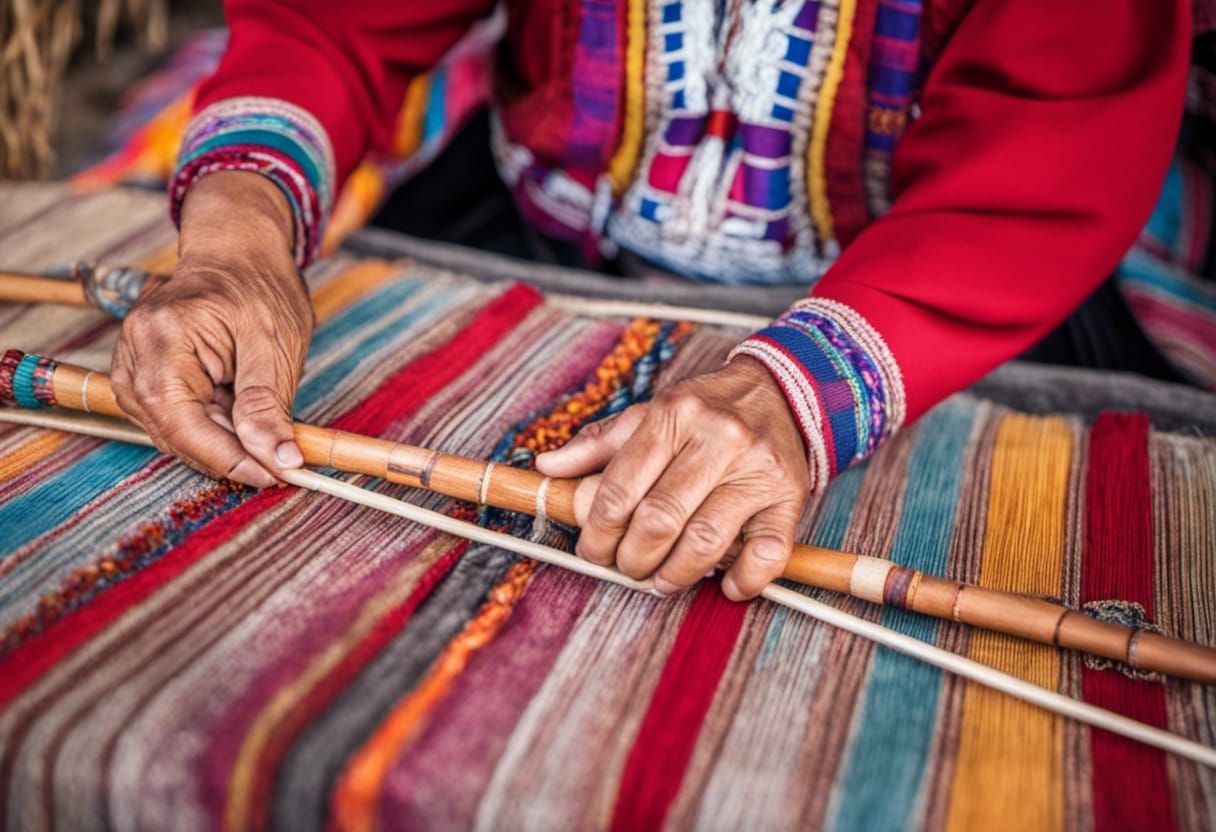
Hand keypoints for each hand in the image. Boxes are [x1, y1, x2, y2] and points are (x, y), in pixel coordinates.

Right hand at [111, 171, 313, 487]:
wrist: (238, 250)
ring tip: (264, 431)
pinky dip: (210, 427)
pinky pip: (174, 418)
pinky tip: (241, 420)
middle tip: (281, 463)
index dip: (229, 460)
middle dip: (229, 455)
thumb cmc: (258, 286)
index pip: (182, 425)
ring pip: (173, 432)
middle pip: (174, 434)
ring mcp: (133, 363)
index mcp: (162, 338)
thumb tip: (279, 460)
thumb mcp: (275, 346)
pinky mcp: (145, 373)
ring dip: (220, 443)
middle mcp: (135, 353)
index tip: (275, 476)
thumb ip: (269, 407)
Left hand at [535, 356, 808, 600]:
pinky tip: (724, 584)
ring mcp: (756, 470)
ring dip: (675, 575)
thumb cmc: (705, 411)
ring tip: (661, 580)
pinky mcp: (789, 497)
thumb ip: (599, 443)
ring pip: (705, 541)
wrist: (781, 392)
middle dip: (632, 558)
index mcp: (673, 414)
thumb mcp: (651, 412)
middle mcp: (717, 439)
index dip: (598, 532)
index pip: (621, 488)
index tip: (593, 551)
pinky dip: (742, 580)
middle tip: (626, 567)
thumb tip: (547, 467)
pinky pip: (767, 553)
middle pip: (660, 519)